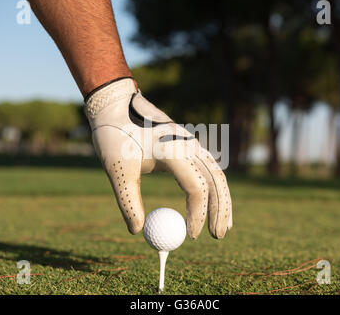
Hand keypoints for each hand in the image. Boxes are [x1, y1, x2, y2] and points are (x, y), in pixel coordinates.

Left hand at [85, 78, 231, 238]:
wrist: (115, 102)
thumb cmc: (114, 134)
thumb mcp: (116, 169)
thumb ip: (128, 201)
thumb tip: (138, 231)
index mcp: (172, 150)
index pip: (196, 187)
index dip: (197, 214)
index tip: (191, 236)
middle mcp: (188, 144)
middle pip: (216, 180)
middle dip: (220, 210)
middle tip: (218, 237)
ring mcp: (190, 142)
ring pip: (217, 173)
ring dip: (223, 200)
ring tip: (225, 226)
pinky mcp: (187, 144)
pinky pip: (209, 168)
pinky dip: (215, 188)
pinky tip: (214, 203)